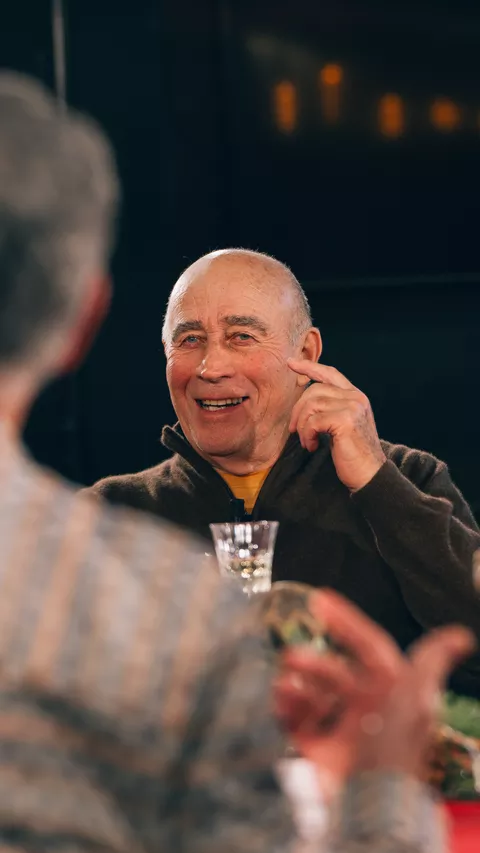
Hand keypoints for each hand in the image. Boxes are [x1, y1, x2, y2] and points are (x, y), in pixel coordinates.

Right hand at [275, 590, 473, 798]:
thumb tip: (461, 635)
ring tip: (284, 682)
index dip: (346, 621)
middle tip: (291, 656)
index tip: (319, 599)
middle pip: (333, 670)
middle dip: (312, 661)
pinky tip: (281, 699)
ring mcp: (339, 728)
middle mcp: (365, 707)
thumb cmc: (393, 746)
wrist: (366, 802)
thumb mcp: (416, 696)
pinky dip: (286, 708)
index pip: (367, 645)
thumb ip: (431, 661)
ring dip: (296, 685)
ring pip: (311, 693)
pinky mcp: (317, 749)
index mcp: (389, 690)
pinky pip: (295, 720)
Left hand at [287, 359, 385, 490]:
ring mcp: (352, 407)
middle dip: (298, 410)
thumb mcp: (343, 425)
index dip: (309, 367)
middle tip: (295, 431)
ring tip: (308, 442)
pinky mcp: (345, 420)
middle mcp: (356, 398)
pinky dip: (307, 435)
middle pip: (314, 390)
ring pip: (311, 405)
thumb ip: (330, 409)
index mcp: (355, 396)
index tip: (291, 363)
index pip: (330, 374)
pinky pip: (313, 421)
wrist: (369, 475)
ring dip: (303, 426)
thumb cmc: (353, 454)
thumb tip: (304, 402)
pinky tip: (313, 446)